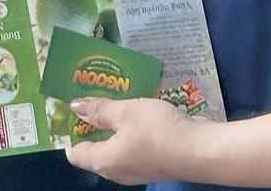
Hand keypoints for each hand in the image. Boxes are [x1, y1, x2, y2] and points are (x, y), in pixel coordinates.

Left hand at [64, 97, 207, 184]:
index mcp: (103, 161)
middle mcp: (117, 171)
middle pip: (95, 151)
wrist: (200, 150)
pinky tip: (137, 114)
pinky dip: (130, 133)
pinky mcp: (154, 165)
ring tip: (114, 101)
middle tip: (91, 99)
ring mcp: (137, 171)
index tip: (70, 110)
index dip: (70, 132)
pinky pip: (133, 149)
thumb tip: (74, 107)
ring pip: (116, 149)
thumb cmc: (157, 130)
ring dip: (113, 127)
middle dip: (91, 126)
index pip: (75, 153)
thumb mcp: (125, 112)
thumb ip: (99, 110)